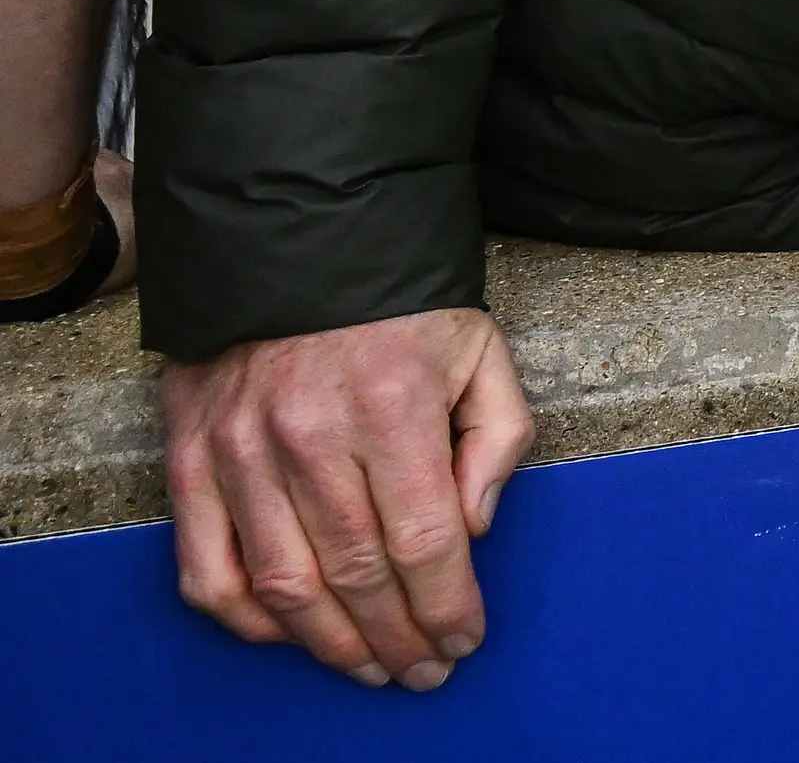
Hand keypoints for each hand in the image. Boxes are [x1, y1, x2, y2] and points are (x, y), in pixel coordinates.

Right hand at [163, 308, 534, 685]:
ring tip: (368, 668)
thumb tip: (473, 529)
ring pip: (285, 585)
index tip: (464, 639)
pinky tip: (289, 634)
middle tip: (423, 670)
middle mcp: (312, 435)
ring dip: (331, 644)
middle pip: (359, 573)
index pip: (423, 538)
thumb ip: (496, 438)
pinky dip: (245, 618)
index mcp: (394, 404)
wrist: (296, 239)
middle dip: (398, 637)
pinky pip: (208, 568)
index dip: (447, 603)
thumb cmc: (401, 303)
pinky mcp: (192, 458)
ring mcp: (242, 451)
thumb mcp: (480, 349)